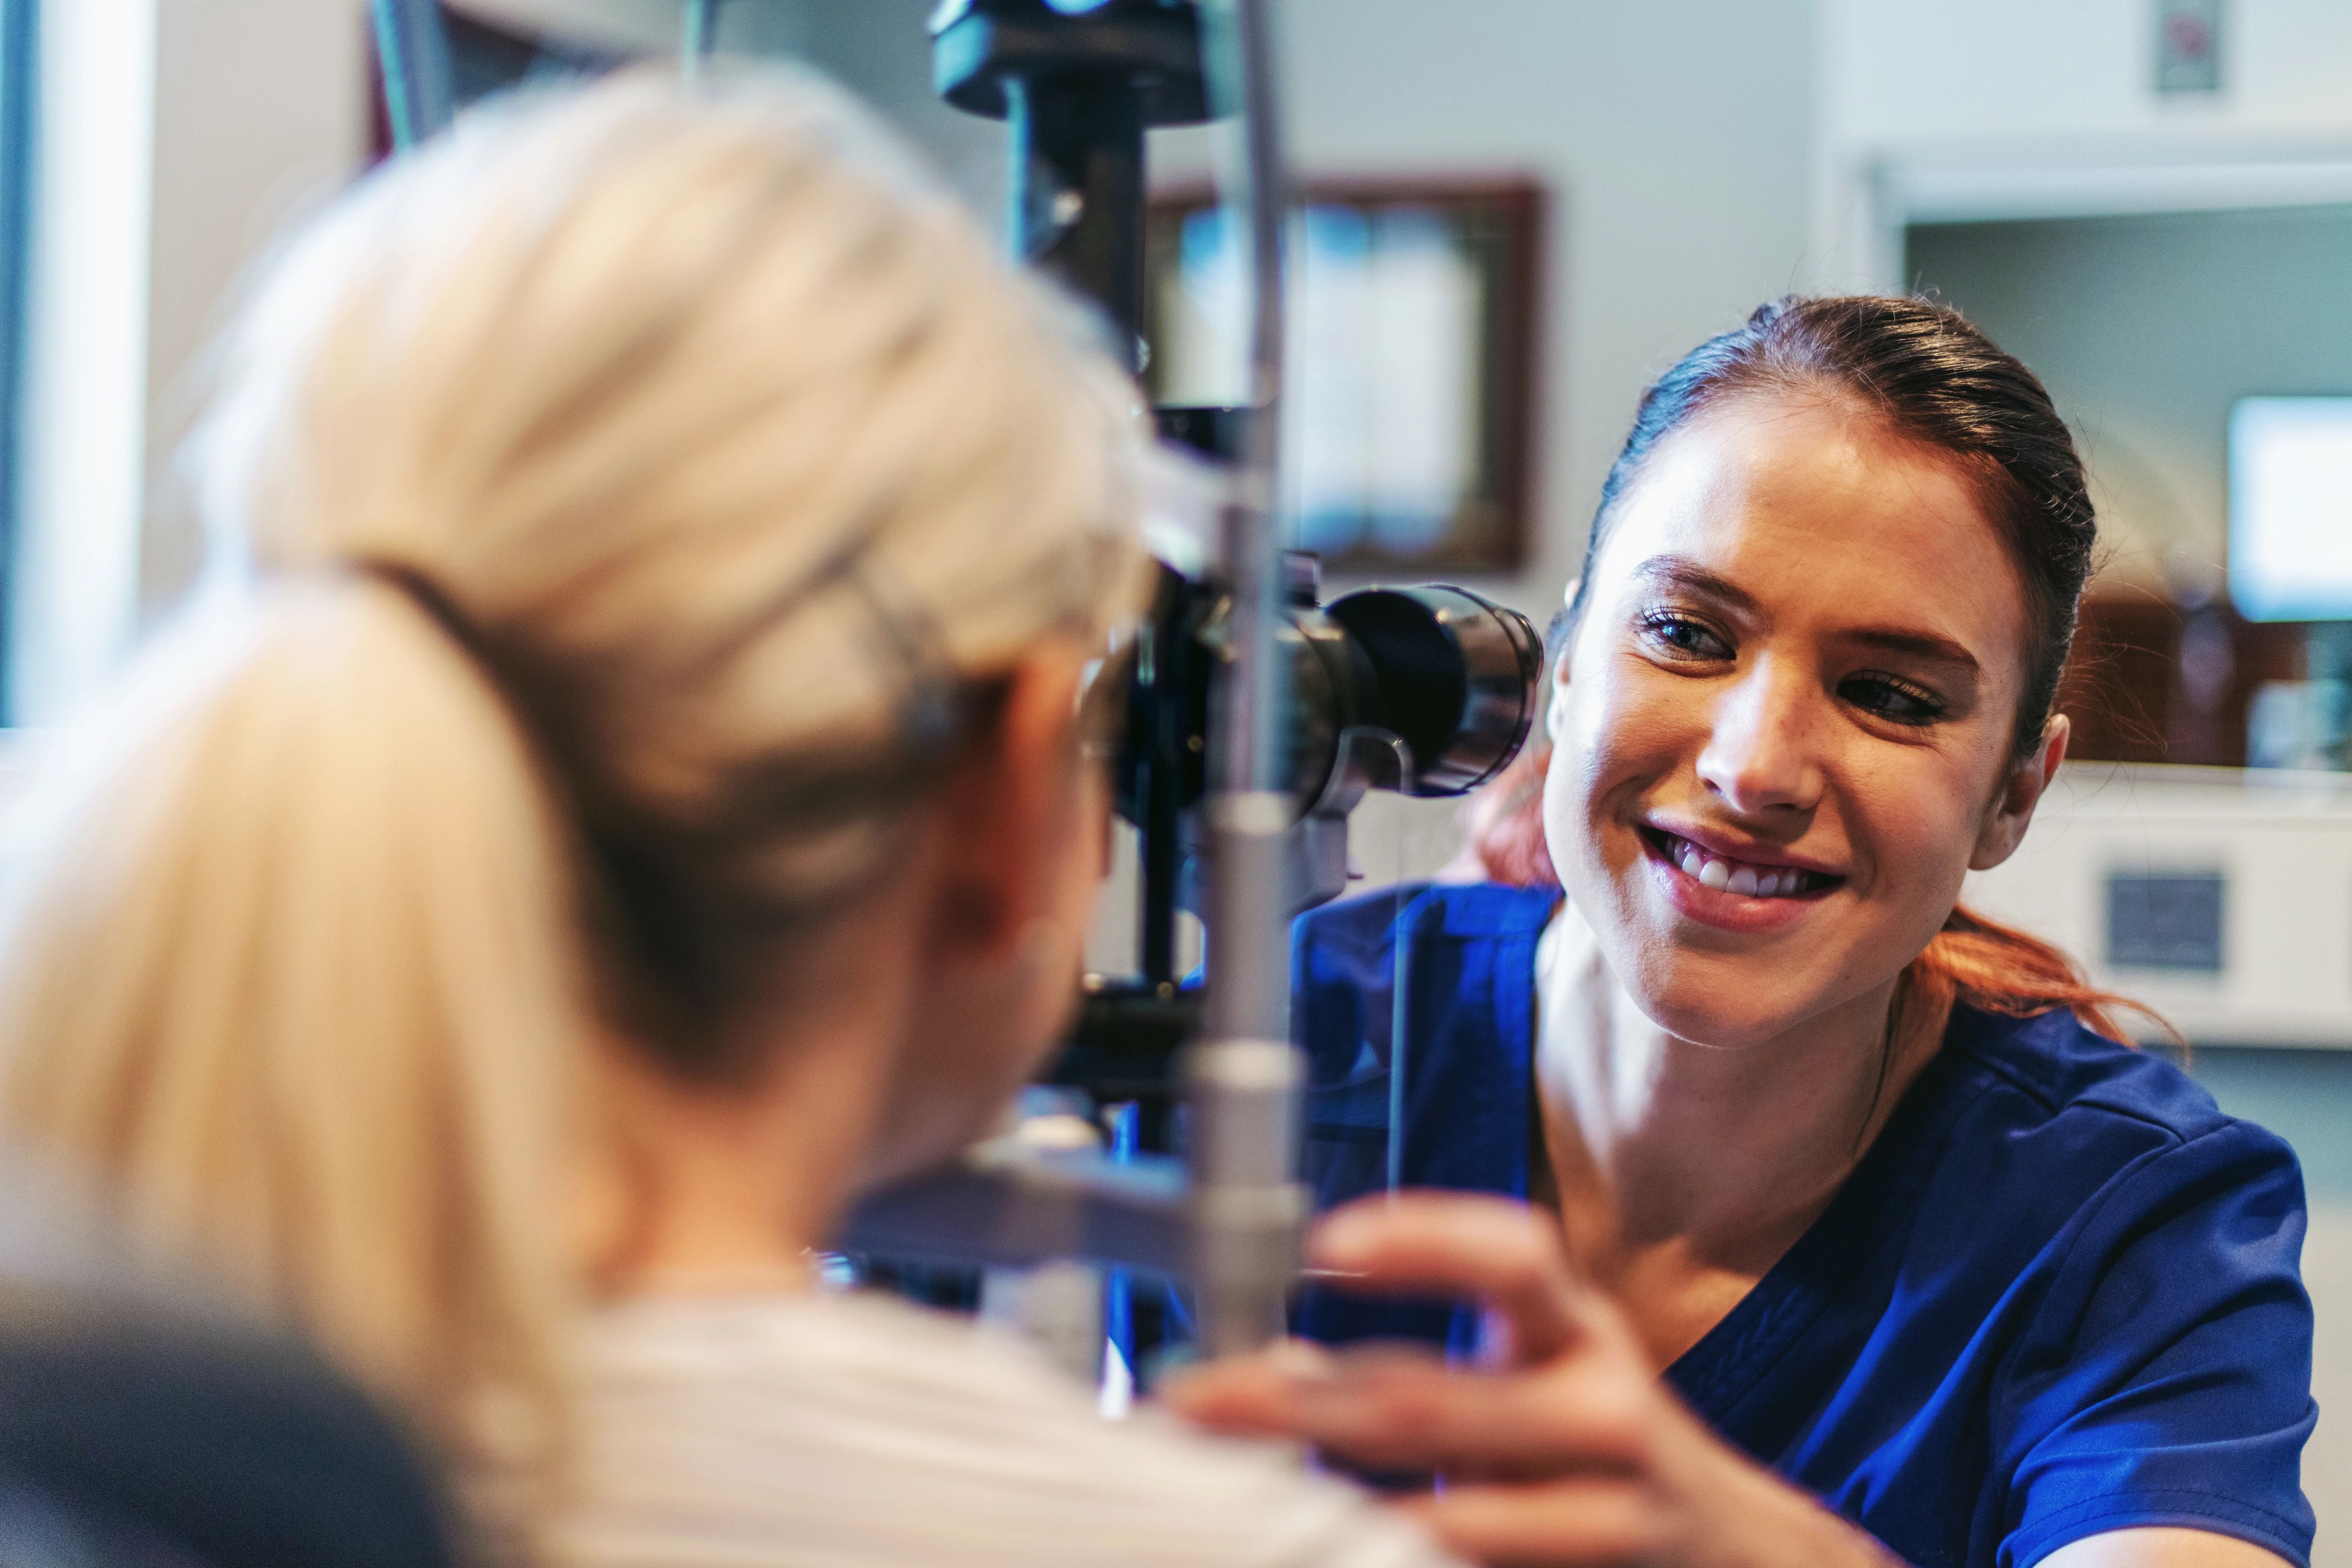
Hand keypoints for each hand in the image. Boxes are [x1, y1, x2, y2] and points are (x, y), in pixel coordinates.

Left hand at [1164, 1193, 1897, 1567]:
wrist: (1743, 1555)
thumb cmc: (1597, 1449)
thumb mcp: (1539, 1379)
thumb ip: (1426, 1374)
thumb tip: (1273, 1374)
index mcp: (1577, 1331)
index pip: (1513, 1254)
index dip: (1422, 1237)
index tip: (1325, 1244)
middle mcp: (1606, 1409)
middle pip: (1435, 1400)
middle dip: (1295, 1404)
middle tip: (1190, 1400)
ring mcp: (1617, 1509)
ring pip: (1457, 1518)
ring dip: (1333, 1512)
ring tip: (1232, 1499)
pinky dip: (1395, 1563)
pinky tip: (1323, 1554)